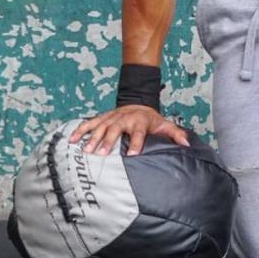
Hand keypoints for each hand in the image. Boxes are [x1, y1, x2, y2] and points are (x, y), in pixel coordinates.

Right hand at [67, 105, 190, 155]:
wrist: (139, 102)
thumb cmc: (151, 119)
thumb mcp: (165, 124)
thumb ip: (176, 134)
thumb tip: (187, 144)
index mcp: (140, 122)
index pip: (139, 133)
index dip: (137, 143)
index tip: (133, 155)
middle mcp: (125, 119)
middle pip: (116, 130)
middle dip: (109, 141)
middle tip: (102, 154)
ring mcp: (112, 118)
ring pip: (101, 127)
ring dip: (93, 138)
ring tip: (86, 150)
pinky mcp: (103, 118)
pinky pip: (90, 123)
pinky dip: (80, 130)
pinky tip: (71, 139)